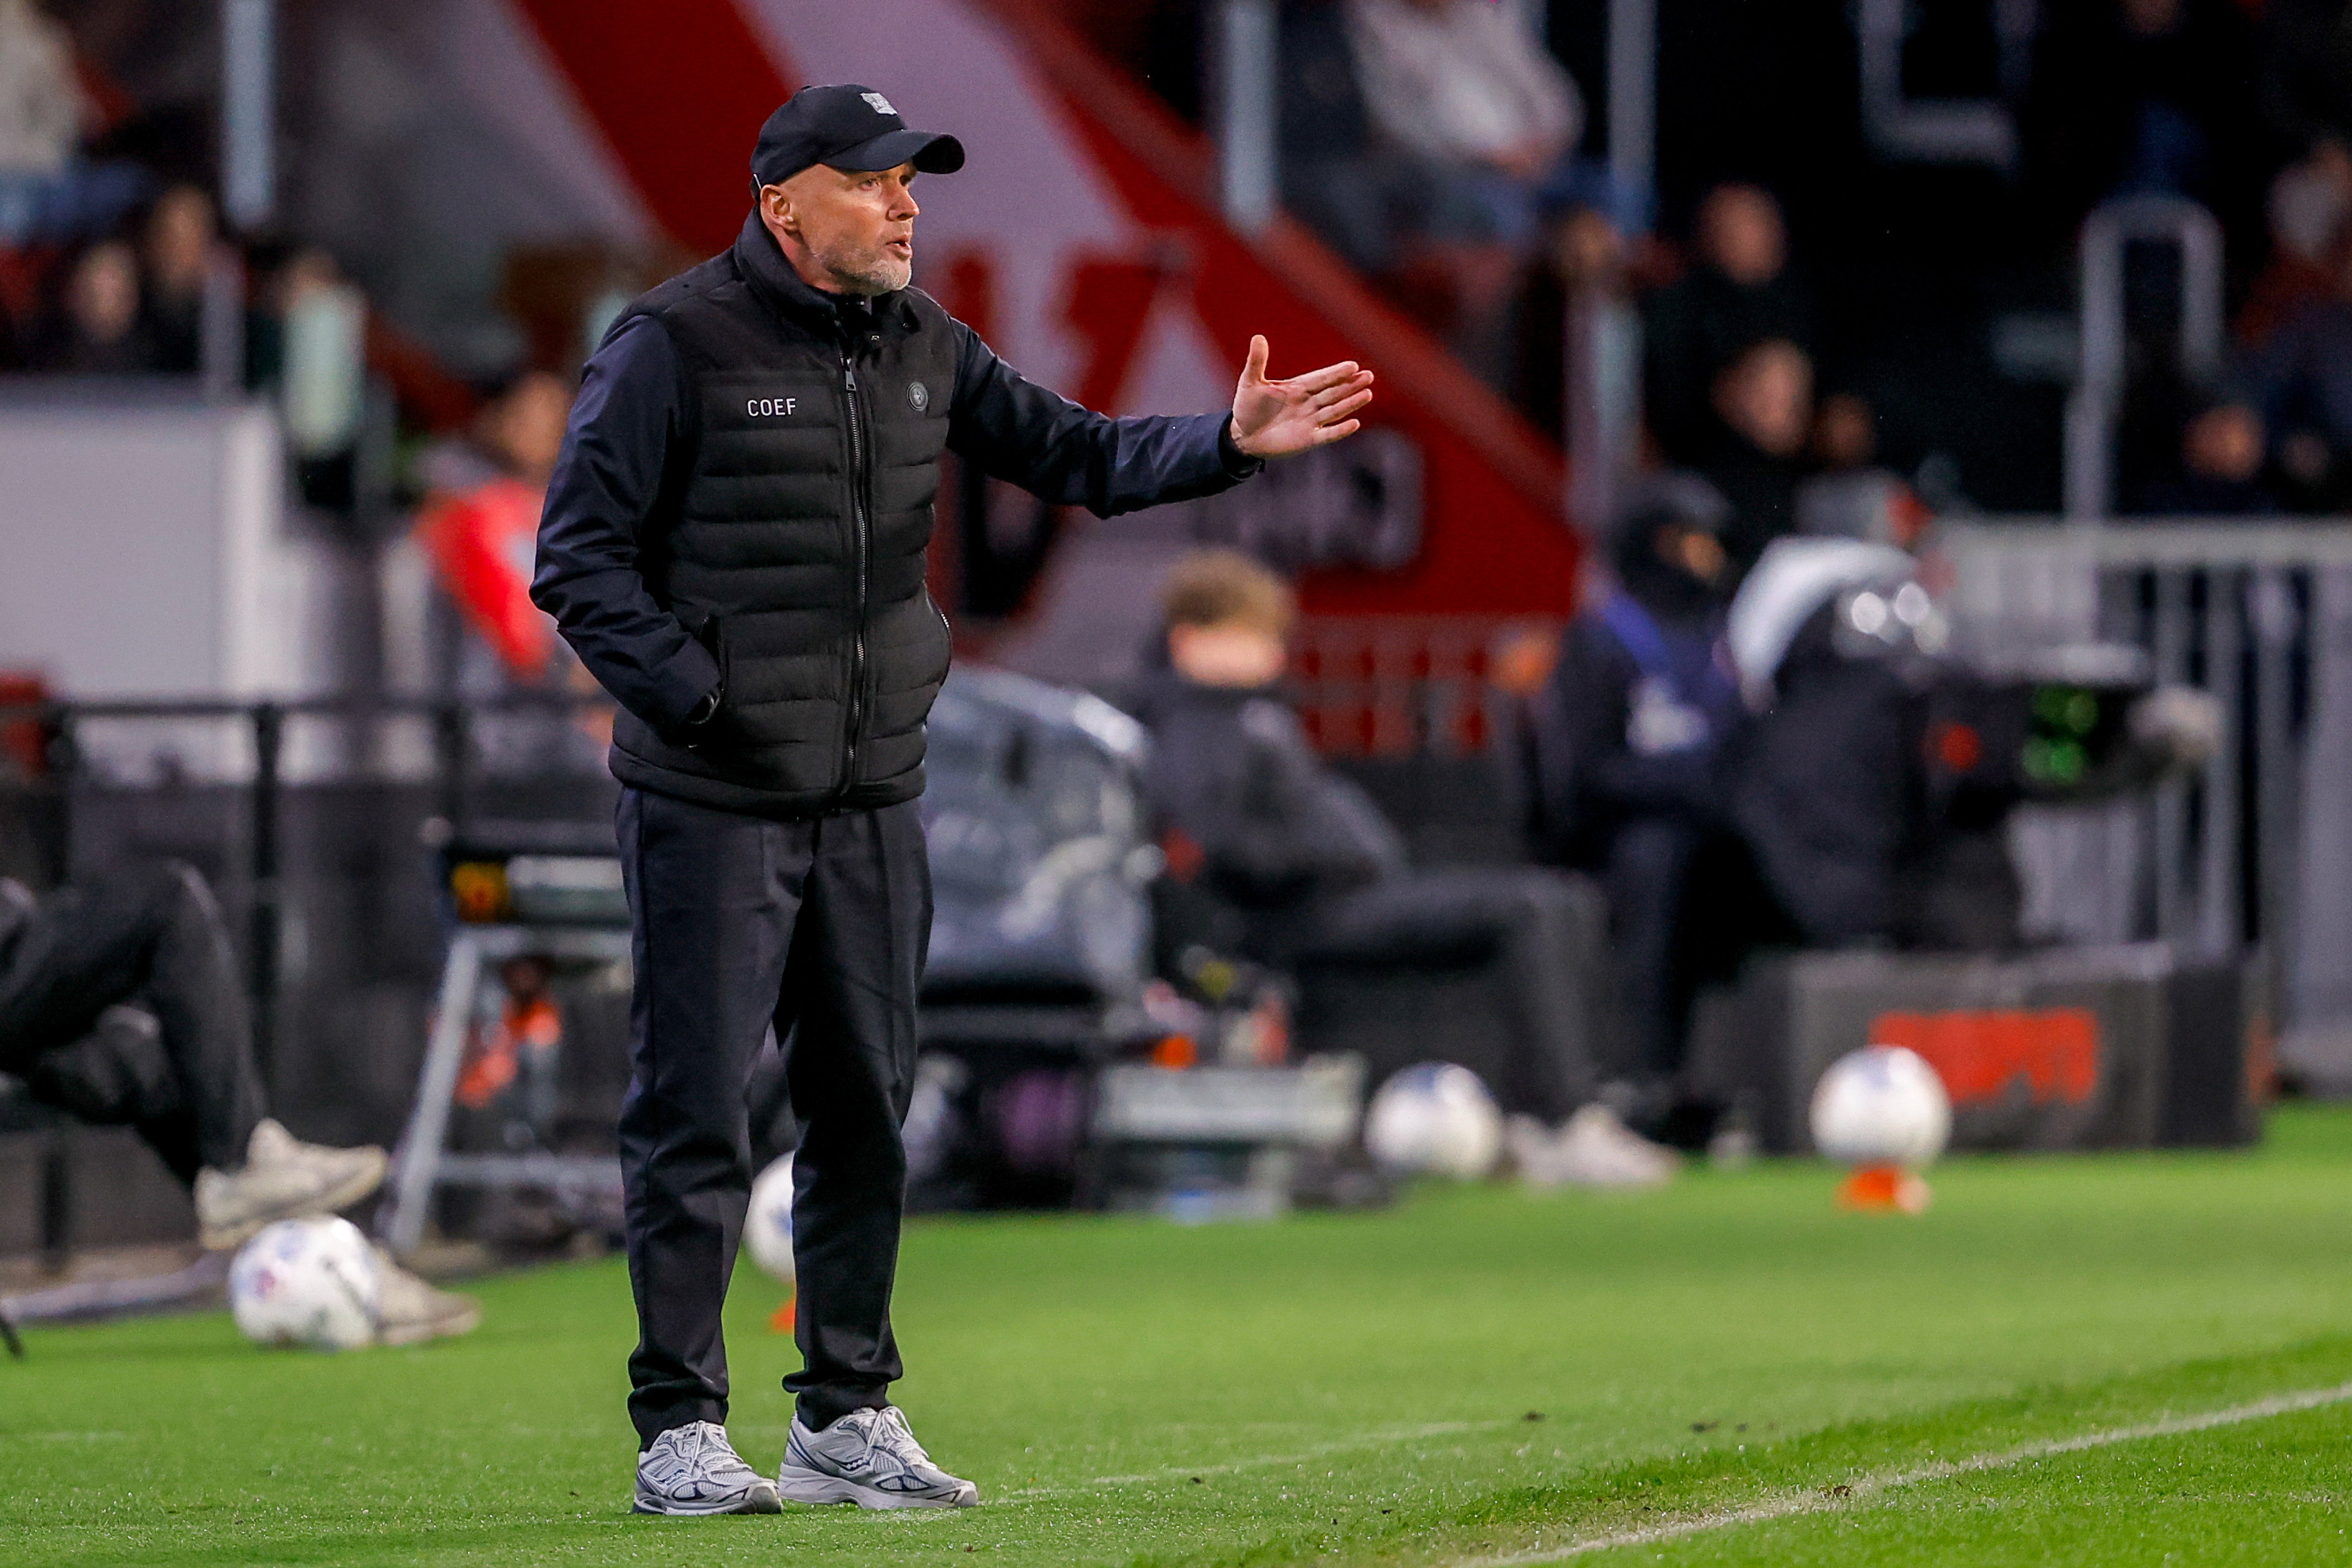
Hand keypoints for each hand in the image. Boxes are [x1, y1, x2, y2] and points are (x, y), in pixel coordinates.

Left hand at [1229, 335, 1374, 458]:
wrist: (1243, 436)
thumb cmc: (1247, 408)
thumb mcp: (1250, 382)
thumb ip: (1257, 362)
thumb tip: (1258, 337)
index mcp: (1298, 388)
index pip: (1321, 378)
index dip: (1336, 373)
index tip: (1353, 365)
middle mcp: (1308, 403)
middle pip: (1333, 392)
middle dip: (1350, 385)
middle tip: (1369, 376)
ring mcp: (1310, 421)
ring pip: (1334, 410)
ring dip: (1350, 403)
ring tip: (1367, 394)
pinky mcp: (1308, 439)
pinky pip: (1327, 434)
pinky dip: (1340, 430)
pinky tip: (1355, 423)